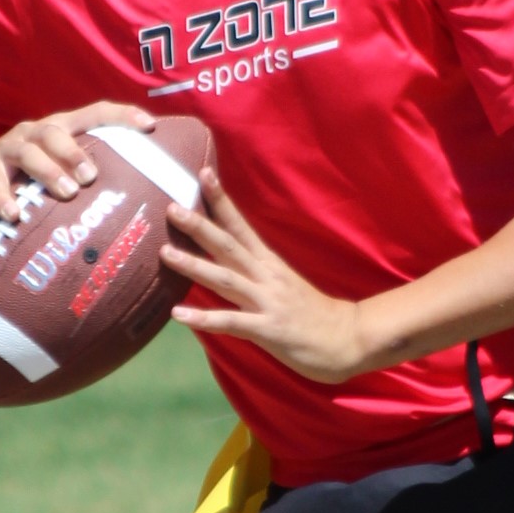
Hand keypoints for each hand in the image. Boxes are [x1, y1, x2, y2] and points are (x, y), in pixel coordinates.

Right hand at [0, 101, 155, 221]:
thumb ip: (81, 181)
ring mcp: (10, 146)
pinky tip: (15, 216)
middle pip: (58, 131)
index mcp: (60, 129)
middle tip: (92, 178)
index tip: (149, 126)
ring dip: (50, 171)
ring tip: (67, 194)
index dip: (121, 116)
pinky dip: (5, 197)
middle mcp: (36, 132)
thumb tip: (127, 208)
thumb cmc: (25, 182)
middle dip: (76, 153)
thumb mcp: (54, 175)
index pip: (94, 113)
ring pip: (30, 151)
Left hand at [161, 170, 372, 383]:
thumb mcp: (282, 283)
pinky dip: (204, 318)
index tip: (202, 174)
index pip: (240, 226)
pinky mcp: (269, 330)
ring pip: (226, 279)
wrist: (348, 338)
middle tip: (170, 207)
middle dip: (199, 226)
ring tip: (165, 253)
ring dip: (195, 266)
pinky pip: (232, 323)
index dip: (221, 201)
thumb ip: (253, 270)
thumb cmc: (312, 313)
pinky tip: (178, 315)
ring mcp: (268, 302)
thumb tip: (223, 257)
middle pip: (229, 246)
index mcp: (269, 263)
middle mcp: (267, 277)